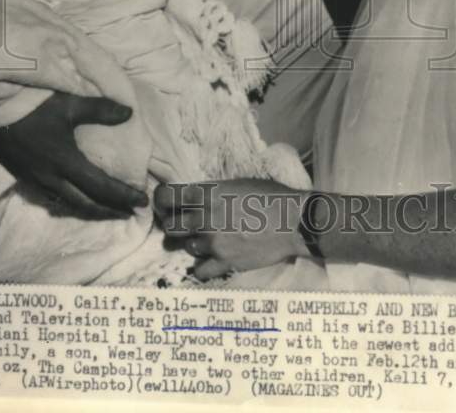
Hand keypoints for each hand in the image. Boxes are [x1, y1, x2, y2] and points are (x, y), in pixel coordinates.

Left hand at [0, 0, 135, 125]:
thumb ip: (23, 96)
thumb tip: (52, 100)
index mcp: (42, 60)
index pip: (82, 87)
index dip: (104, 103)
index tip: (122, 117)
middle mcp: (53, 38)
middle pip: (94, 63)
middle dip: (115, 85)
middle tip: (133, 104)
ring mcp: (49, 20)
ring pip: (86, 45)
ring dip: (106, 66)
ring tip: (122, 85)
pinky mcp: (41, 9)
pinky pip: (73, 31)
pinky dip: (89, 48)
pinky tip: (94, 57)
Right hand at [0, 91, 148, 218]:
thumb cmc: (30, 107)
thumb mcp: (68, 104)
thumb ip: (100, 110)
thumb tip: (129, 113)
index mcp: (66, 162)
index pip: (101, 187)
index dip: (123, 195)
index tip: (142, 201)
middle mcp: (53, 178)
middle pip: (87, 203)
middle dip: (111, 210)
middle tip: (131, 212)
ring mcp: (38, 180)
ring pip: (71, 204)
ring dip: (93, 209)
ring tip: (110, 210)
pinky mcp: (28, 177)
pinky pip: (56, 198)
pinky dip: (74, 203)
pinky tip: (79, 198)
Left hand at [154, 179, 310, 279]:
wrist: (294, 221)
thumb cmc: (270, 196)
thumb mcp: (237, 184)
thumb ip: (213, 192)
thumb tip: (196, 197)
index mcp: (207, 194)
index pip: (168, 197)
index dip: (161, 200)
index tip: (163, 203)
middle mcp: (205, 218)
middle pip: (171, 226)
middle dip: (174, 225)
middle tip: (182, 225)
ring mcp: (213, 243)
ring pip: (187, 247)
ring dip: (194, 243)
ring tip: (208, 240)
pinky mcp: (225, 262)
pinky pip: (200, 270)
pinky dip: (204, 267)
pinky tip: (212, 260)